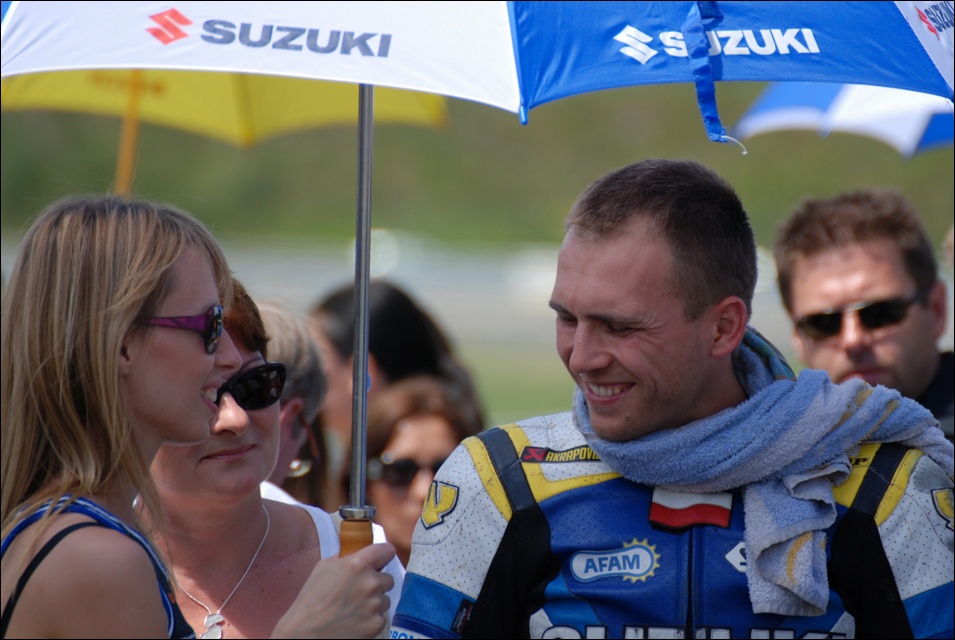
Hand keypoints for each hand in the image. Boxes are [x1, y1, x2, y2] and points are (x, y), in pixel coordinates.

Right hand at [272, 542, 396, 638]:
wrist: (306, 633)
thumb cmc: (311, 599)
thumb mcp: (324, 568)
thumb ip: (345, 558)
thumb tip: (358, 553)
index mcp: (358, 565)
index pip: (387, 550)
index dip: (383, 555)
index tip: (379, 561)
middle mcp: (371, 583)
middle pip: (388, 578)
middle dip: (376, 583)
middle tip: (359, 591)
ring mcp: (375, 605)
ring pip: (385, 599)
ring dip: (374, 602)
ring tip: (353, 608)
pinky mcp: (377, 624)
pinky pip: (380, 617)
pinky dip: (371, 619)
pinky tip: (354, 621)